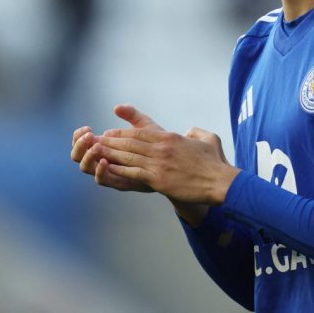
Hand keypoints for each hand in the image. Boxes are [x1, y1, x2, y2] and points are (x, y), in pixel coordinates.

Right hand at [69, 104, 161, 191]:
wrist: (172, 164)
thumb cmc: (156, 145)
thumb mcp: (145, 127)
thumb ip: (132, 115)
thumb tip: (116, 107)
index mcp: (104, 147)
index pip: (81, 142)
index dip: (78, 136)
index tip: (86, 128)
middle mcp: (102, 160)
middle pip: (77, 156)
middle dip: (79, 145)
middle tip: (89, 135)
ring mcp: (109, 172)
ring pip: (86, 168)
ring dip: (88, 156)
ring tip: (97, 146)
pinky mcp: (119, 182)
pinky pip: (102, 180)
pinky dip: (100, 171)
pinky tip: (104, 160)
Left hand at [89, 106, 239, 205]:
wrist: (219, 181)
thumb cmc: (215, 163)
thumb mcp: (209, 139)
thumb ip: (196, 132)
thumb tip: (189, 132)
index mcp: (171, 138)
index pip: (140, 133)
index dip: (122, 132)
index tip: (110, 133)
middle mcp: (162, 148)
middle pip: (130, 142)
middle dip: (110, 141)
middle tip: (95, 141)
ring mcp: (159, 164)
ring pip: (128, 156)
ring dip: (110, 154)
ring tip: (95, 152)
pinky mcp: (158, 180)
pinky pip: (133, 173)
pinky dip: (119, 170)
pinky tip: (108, 169)